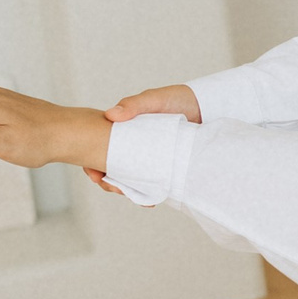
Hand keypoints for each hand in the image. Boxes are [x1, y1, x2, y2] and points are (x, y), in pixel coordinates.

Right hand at [78, 81, 202, 190]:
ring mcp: (145, 155)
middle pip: (110, 166)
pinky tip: (148, 199)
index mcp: (121, 128)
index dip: (92, 163)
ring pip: (128, 177)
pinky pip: (148, 181)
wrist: (205, 107)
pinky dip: (145, 191)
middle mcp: (130, 143)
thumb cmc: (175, 99)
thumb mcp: (153, 99)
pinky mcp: (160, 164)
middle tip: (116, 189)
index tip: (95, 175)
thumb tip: (110, 115)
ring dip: (125, 189)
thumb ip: (133, 105)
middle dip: (108, 181)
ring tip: (132, 196)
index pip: (98, 148)